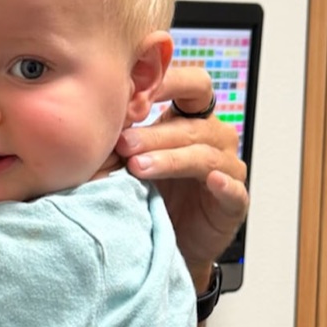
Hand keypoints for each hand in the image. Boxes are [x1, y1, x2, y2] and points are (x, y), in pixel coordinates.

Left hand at [116, 60, 248, 283]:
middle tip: (123, 144)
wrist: (164, 243)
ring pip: (205, 155)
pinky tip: (212, 182)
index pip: (193, 85)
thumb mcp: (130, 161)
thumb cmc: (148, 196)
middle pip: (191, 125)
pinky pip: (234, 189)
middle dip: (154, 134)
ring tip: (139, 167)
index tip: (133, 92)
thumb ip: (122, 138)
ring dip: (171, 159)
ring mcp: (228, 168)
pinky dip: (224, 185)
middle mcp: (215, 138)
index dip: (169, 82)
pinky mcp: (235, 201)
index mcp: (191, 119)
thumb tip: (90, 115)